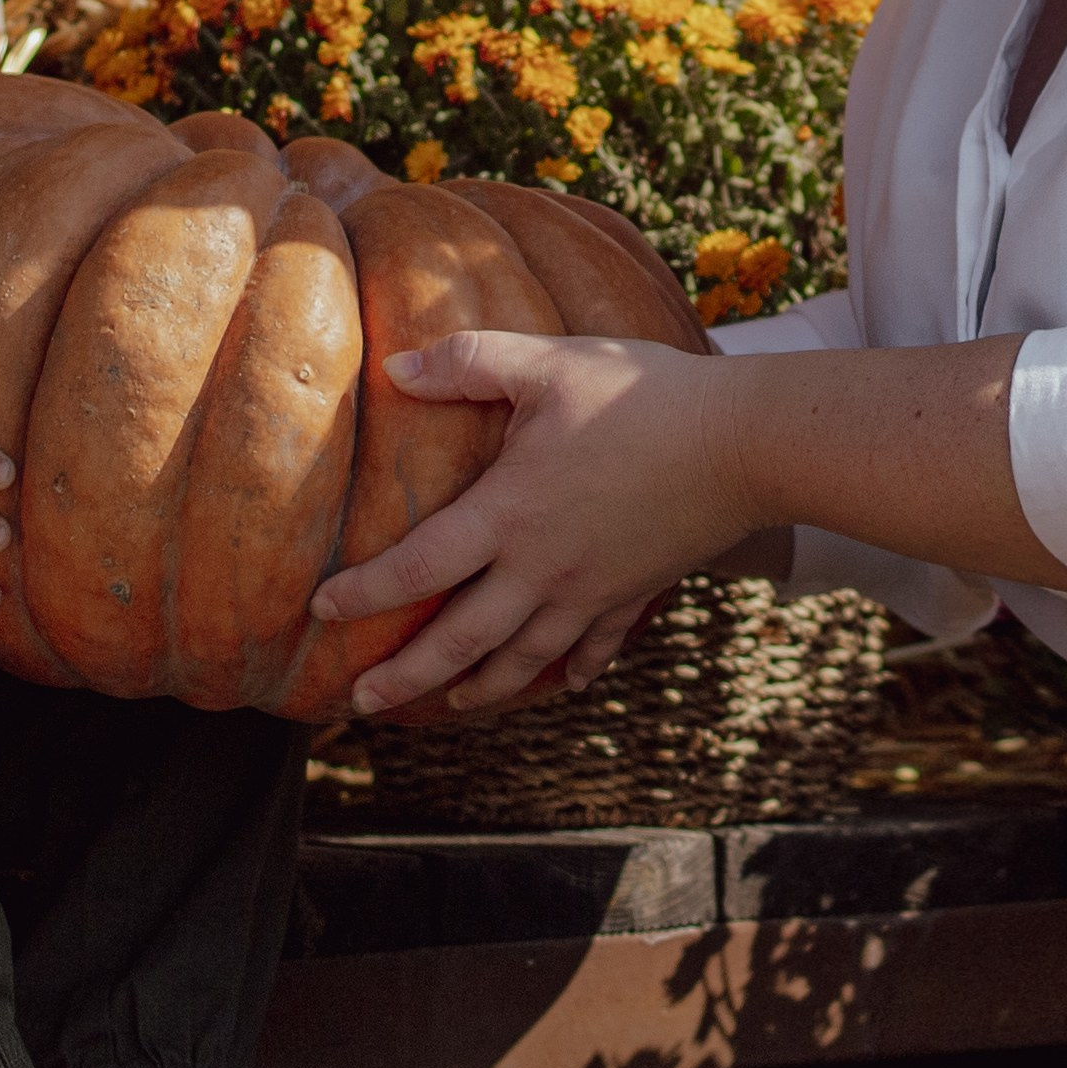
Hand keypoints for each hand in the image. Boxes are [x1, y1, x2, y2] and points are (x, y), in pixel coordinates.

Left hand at [308, 331, 758, 716]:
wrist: (745, 443)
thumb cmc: (642, 395)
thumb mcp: (549, 364)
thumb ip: (470, 363)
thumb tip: (397, 368)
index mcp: (509, 513)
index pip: (419, 566)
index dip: (366, 592)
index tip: (322, 608)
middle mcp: (543, 569)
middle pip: (461, 639)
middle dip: (407, 674)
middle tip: (361, 700)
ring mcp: (591, 591)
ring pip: (524, 659)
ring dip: (480, 688)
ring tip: (448, 704)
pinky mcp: (634, 593)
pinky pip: (595, 647)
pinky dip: (572, 671)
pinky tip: (563, 684)